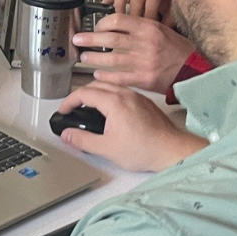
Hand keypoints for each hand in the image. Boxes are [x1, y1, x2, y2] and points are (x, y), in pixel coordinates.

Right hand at [54, 83, 206, 171]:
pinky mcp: (144, 101)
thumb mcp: (106, 149)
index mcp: (114, 102)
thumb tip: (67, 135)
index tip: (64, 110)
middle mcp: (125, 94)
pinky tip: (109, 109)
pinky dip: (109, 95)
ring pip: (109, 86)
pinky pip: (121, 90)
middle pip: (95, 85)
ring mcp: (136, 96)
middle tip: (73, 108)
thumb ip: (82, 140)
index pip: (83, 93)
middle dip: (80, 95)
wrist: (172, 150)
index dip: (69, 101)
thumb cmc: (145, 149)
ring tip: (88, 107)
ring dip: (95, 93)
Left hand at [73, 13, 195, 94]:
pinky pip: (119, 77)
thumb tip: (116, 26)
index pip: (118, 20)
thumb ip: (139, 28)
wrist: (194, 71)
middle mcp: (145, 43)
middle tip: (78, 40)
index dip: (102, 23)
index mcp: (149, 28)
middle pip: (110, 39)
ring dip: (94, 58)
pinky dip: (106, 76)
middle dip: (90, 39)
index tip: (96, 27)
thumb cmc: (178, 50)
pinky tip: (97, 75)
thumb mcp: (162, 30)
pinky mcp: (144, 79)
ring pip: (111, 59)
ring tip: (85, 58)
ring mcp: (144, 62)